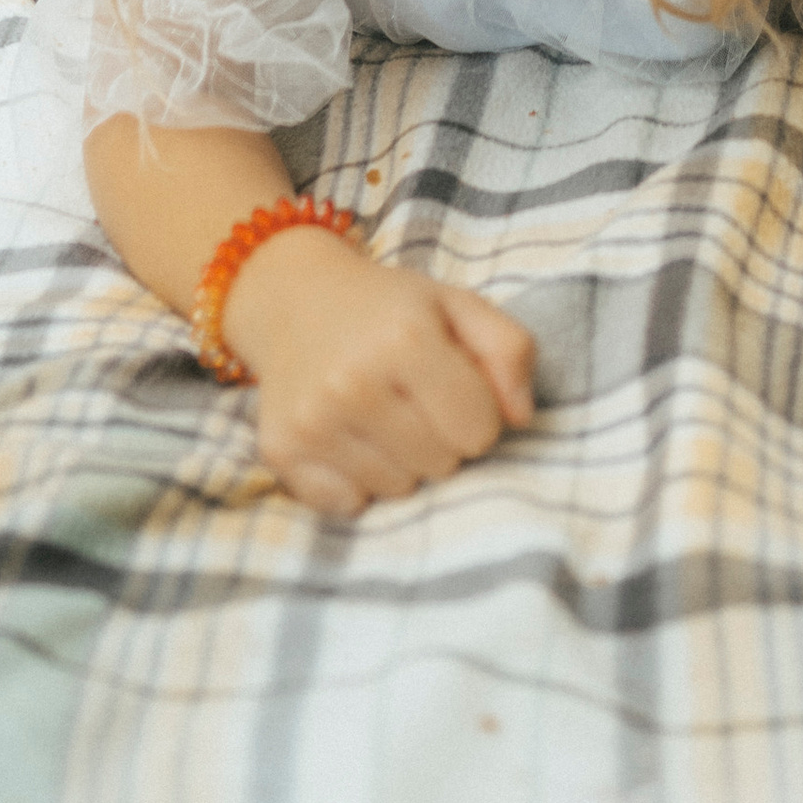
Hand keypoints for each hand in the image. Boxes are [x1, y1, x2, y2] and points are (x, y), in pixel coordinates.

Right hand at [225, 226, 536, 515]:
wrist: (295, 298)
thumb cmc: (389, 308)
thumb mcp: (458, 305)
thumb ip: (510, 351)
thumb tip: (520, 420)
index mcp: (406, 339)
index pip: (479, 431)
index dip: (477, 413)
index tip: (455, 389)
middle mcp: (353, 382)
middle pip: (440, 465)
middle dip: (441, 439)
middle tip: (415, 402)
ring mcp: (312, 421)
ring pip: (397, 489)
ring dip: (401, 462)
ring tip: (382, 416)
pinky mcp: (281, 451)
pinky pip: (348, 505)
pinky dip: (357, 481)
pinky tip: (350, 438)